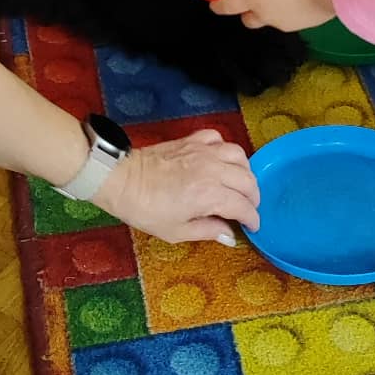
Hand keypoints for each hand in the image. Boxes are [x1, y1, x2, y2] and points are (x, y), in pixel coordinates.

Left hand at [92, 128, 259, 243]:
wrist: (121, 180)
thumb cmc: (145, 208)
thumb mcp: (176, 231)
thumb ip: (208, 231)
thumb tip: (229, 236)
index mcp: (210, 194)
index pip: (243, 206)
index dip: (251, 218)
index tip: (251, 226)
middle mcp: (212, 169)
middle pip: (247, 180)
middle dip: (252, 197)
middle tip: (247, 208)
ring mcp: (203, 151)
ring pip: (239, 155)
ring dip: (244, 171)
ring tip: (239, 184)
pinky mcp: (192, 140)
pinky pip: (218, 138)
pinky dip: (225, 149)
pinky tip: (220, 160)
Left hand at [213, 0, 335, 31]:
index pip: (229, 6)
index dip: (219, 6)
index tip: (214, 5)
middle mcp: (266, 16)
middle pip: (249, 19)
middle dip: (247, 11)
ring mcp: (285, 23)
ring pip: (270, 19)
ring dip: (270, 10)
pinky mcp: (304, 25)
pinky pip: (289, 18)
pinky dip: (289, 10)